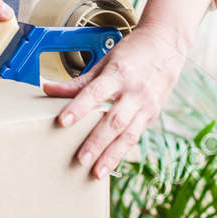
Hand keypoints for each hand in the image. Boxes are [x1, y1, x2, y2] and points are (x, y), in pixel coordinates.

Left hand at [42, 21, 189, 178]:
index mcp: (119, 73)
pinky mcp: (152, 114)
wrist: (167, 45)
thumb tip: (49, 89)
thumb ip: (79, 81)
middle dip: (96, 142)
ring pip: (127, 134)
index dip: (79, 107)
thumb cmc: (131, 53)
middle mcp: (135, 91)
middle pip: (113, 120)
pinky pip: (135, 136)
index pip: (95, 93)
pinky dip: (122, 151)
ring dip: (111, 155)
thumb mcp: (105, 61)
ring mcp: (146, 105)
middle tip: (80, 159)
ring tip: (97, 172)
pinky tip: (111, 164)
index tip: (63, 121)